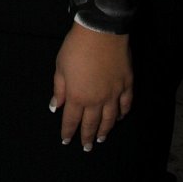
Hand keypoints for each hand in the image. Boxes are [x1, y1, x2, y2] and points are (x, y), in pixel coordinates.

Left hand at [51, 22, 132, 149]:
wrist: (101, 33)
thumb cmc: (75, 48)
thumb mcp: (60, 67)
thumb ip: (59, 89)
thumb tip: (56, 107)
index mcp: (77, 96)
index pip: (72, 120)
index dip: (68, 132)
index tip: (66, 141)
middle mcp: (96, 100)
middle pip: (91, 123)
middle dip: (87, 137)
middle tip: (87, 148)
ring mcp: (114, 94)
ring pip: (110, 118)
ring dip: (105, 130)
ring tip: (101, 139)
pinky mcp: (127, 85)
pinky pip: (125, 105)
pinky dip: (122, 114)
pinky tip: (119, 118)